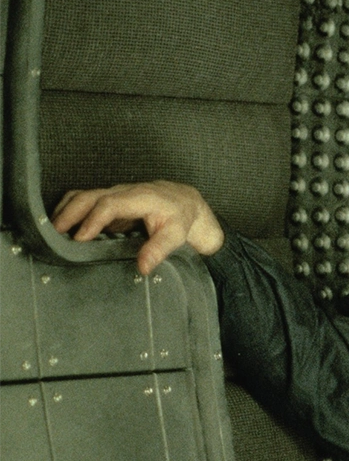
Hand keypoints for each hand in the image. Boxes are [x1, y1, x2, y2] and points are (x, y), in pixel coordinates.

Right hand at [52, 181, 224, 274]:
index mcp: (140, 198)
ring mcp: (113, 195)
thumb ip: (159, 249)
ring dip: (65, 211)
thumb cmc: (180, 218)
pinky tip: (61, 227)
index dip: (93, 220)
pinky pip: (84, 201)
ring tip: (52, 232)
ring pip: (82, 196)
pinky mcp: (108, 200)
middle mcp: (123, 192)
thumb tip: (143, 267)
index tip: (80, 238)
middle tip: (55, 235)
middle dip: (70, 213)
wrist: (184, 202)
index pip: (110, 204)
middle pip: (90, 196)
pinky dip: (69, 211)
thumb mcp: (176, 235)